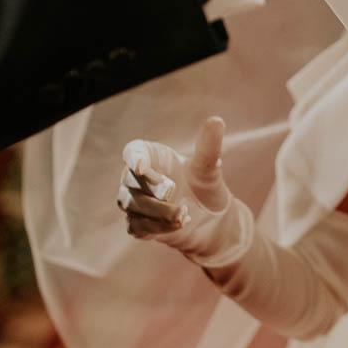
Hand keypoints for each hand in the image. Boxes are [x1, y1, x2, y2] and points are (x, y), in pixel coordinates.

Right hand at [118, 116, 248, 263]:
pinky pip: (139, 226)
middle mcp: (137, 178)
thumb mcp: (209, 167)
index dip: (134, 158)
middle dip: (151, 187)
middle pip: (130, 179)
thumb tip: (217, 121)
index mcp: (152, 156)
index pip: (133, 151)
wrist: (210, 219)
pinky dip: (159, 227)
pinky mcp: (138, 225)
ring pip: (132, 204)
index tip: (141, 166)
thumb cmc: (204, 185)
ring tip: (184, 212)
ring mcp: (135, 202)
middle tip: (173, 191)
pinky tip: (182, 223)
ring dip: (157, 210)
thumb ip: (209, 146)